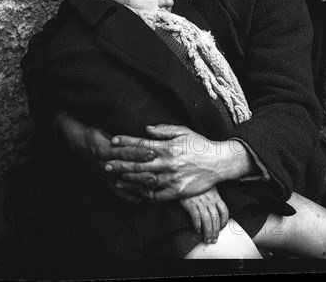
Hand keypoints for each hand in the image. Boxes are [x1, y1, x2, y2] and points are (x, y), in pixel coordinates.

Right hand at [54, 111, 156, 202]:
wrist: (76, 144)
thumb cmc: (93, 135)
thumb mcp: (104, 132)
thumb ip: (120, 139)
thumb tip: (139, 139)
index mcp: (104, 149)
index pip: (124, 152)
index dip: (138, 153)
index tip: (152, 153)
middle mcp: (104, 164)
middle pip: (125, 171)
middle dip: (140, 176)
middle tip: (155, 178)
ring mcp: (104, 174)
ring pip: (122, 184)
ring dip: (136, 189)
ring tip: (150, 194)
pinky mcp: (104, 181)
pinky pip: (116, 191)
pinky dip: (128, 196)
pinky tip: (139, 201)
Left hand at [107, 124, 254, 200]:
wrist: (219, 162)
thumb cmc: (200, 145)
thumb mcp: (184, 131)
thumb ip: (164, 130)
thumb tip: (145, 129)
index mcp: (168, 148)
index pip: (142, 145)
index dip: (127, 142)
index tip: (114, 140)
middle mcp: (168, 164)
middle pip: (139, 164)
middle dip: (121, 164)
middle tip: (106, 163)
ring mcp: (172, 179)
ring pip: (145, 181)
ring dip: (128, 181)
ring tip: (115, 180)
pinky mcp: (177, 192)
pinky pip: (157, 196)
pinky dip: (144, 195)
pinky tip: (134, 194)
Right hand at [180, 187, 228, 243]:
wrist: (184, 178)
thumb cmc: (196, 183)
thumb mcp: (208, 186)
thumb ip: (213, 196)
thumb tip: (216, 207)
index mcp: (215, 196)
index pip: (224, 211)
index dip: (224, 221)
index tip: (222, 228)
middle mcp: (209, 200)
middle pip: (215, 219)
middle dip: (215, 231)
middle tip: (214, 239)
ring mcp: (200, 202)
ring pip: (207, 220)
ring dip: (208, 232)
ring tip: (207, 239)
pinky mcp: (191, 204)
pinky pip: (196, 217)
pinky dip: (197, 225)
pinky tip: (197, 230)